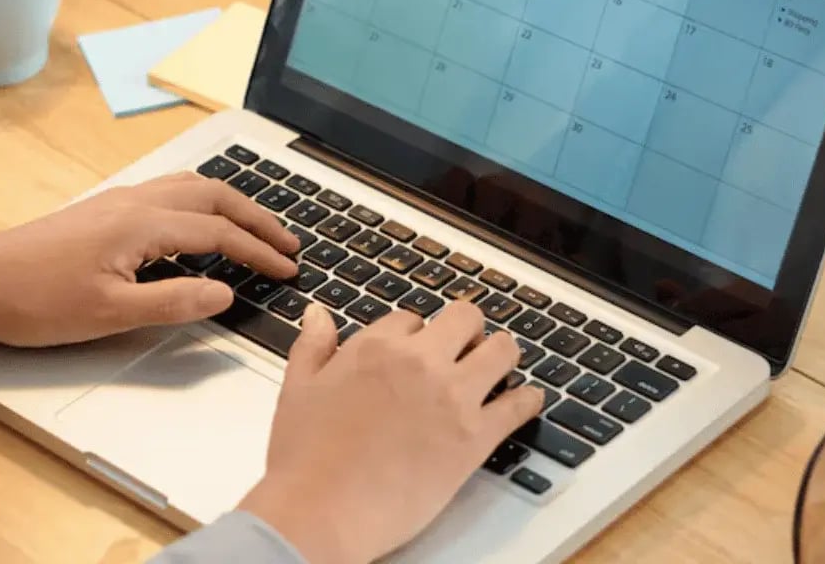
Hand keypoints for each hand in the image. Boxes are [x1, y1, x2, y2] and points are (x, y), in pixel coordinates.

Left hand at [0, 174, 298, 352]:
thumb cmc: (36, 301)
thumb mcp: (110, 314)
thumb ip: (174, 301)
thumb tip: (226, 292)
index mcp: (142, 224)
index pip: (218, 232)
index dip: (258, 251)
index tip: (288, 269)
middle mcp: (135, 201)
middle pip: (212, 196)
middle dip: (256, 217)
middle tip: (287, 243)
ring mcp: (118, 201)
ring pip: (191, 187)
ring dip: (230, 205)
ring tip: (255, 228)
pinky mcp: (104, 209)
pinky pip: (170, 193)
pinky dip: (202, 204)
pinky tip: (200, 226)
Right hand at [238, 301, 542, 563]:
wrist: (321, 511)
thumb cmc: (304, 459)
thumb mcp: (296, 390)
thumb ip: (313, 346)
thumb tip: (320, 313)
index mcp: (376, 347)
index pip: (412, 318)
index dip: (418, 333)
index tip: (419, 348)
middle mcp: (419, 362)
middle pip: (465, 319)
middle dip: (467, 330)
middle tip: (467, 346)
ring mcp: (452, 397)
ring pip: (501, 350)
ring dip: (502, 354)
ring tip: (499, 365)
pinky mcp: (475, 437)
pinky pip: (518, 405)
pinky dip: (527, 400)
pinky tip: (527, 400)